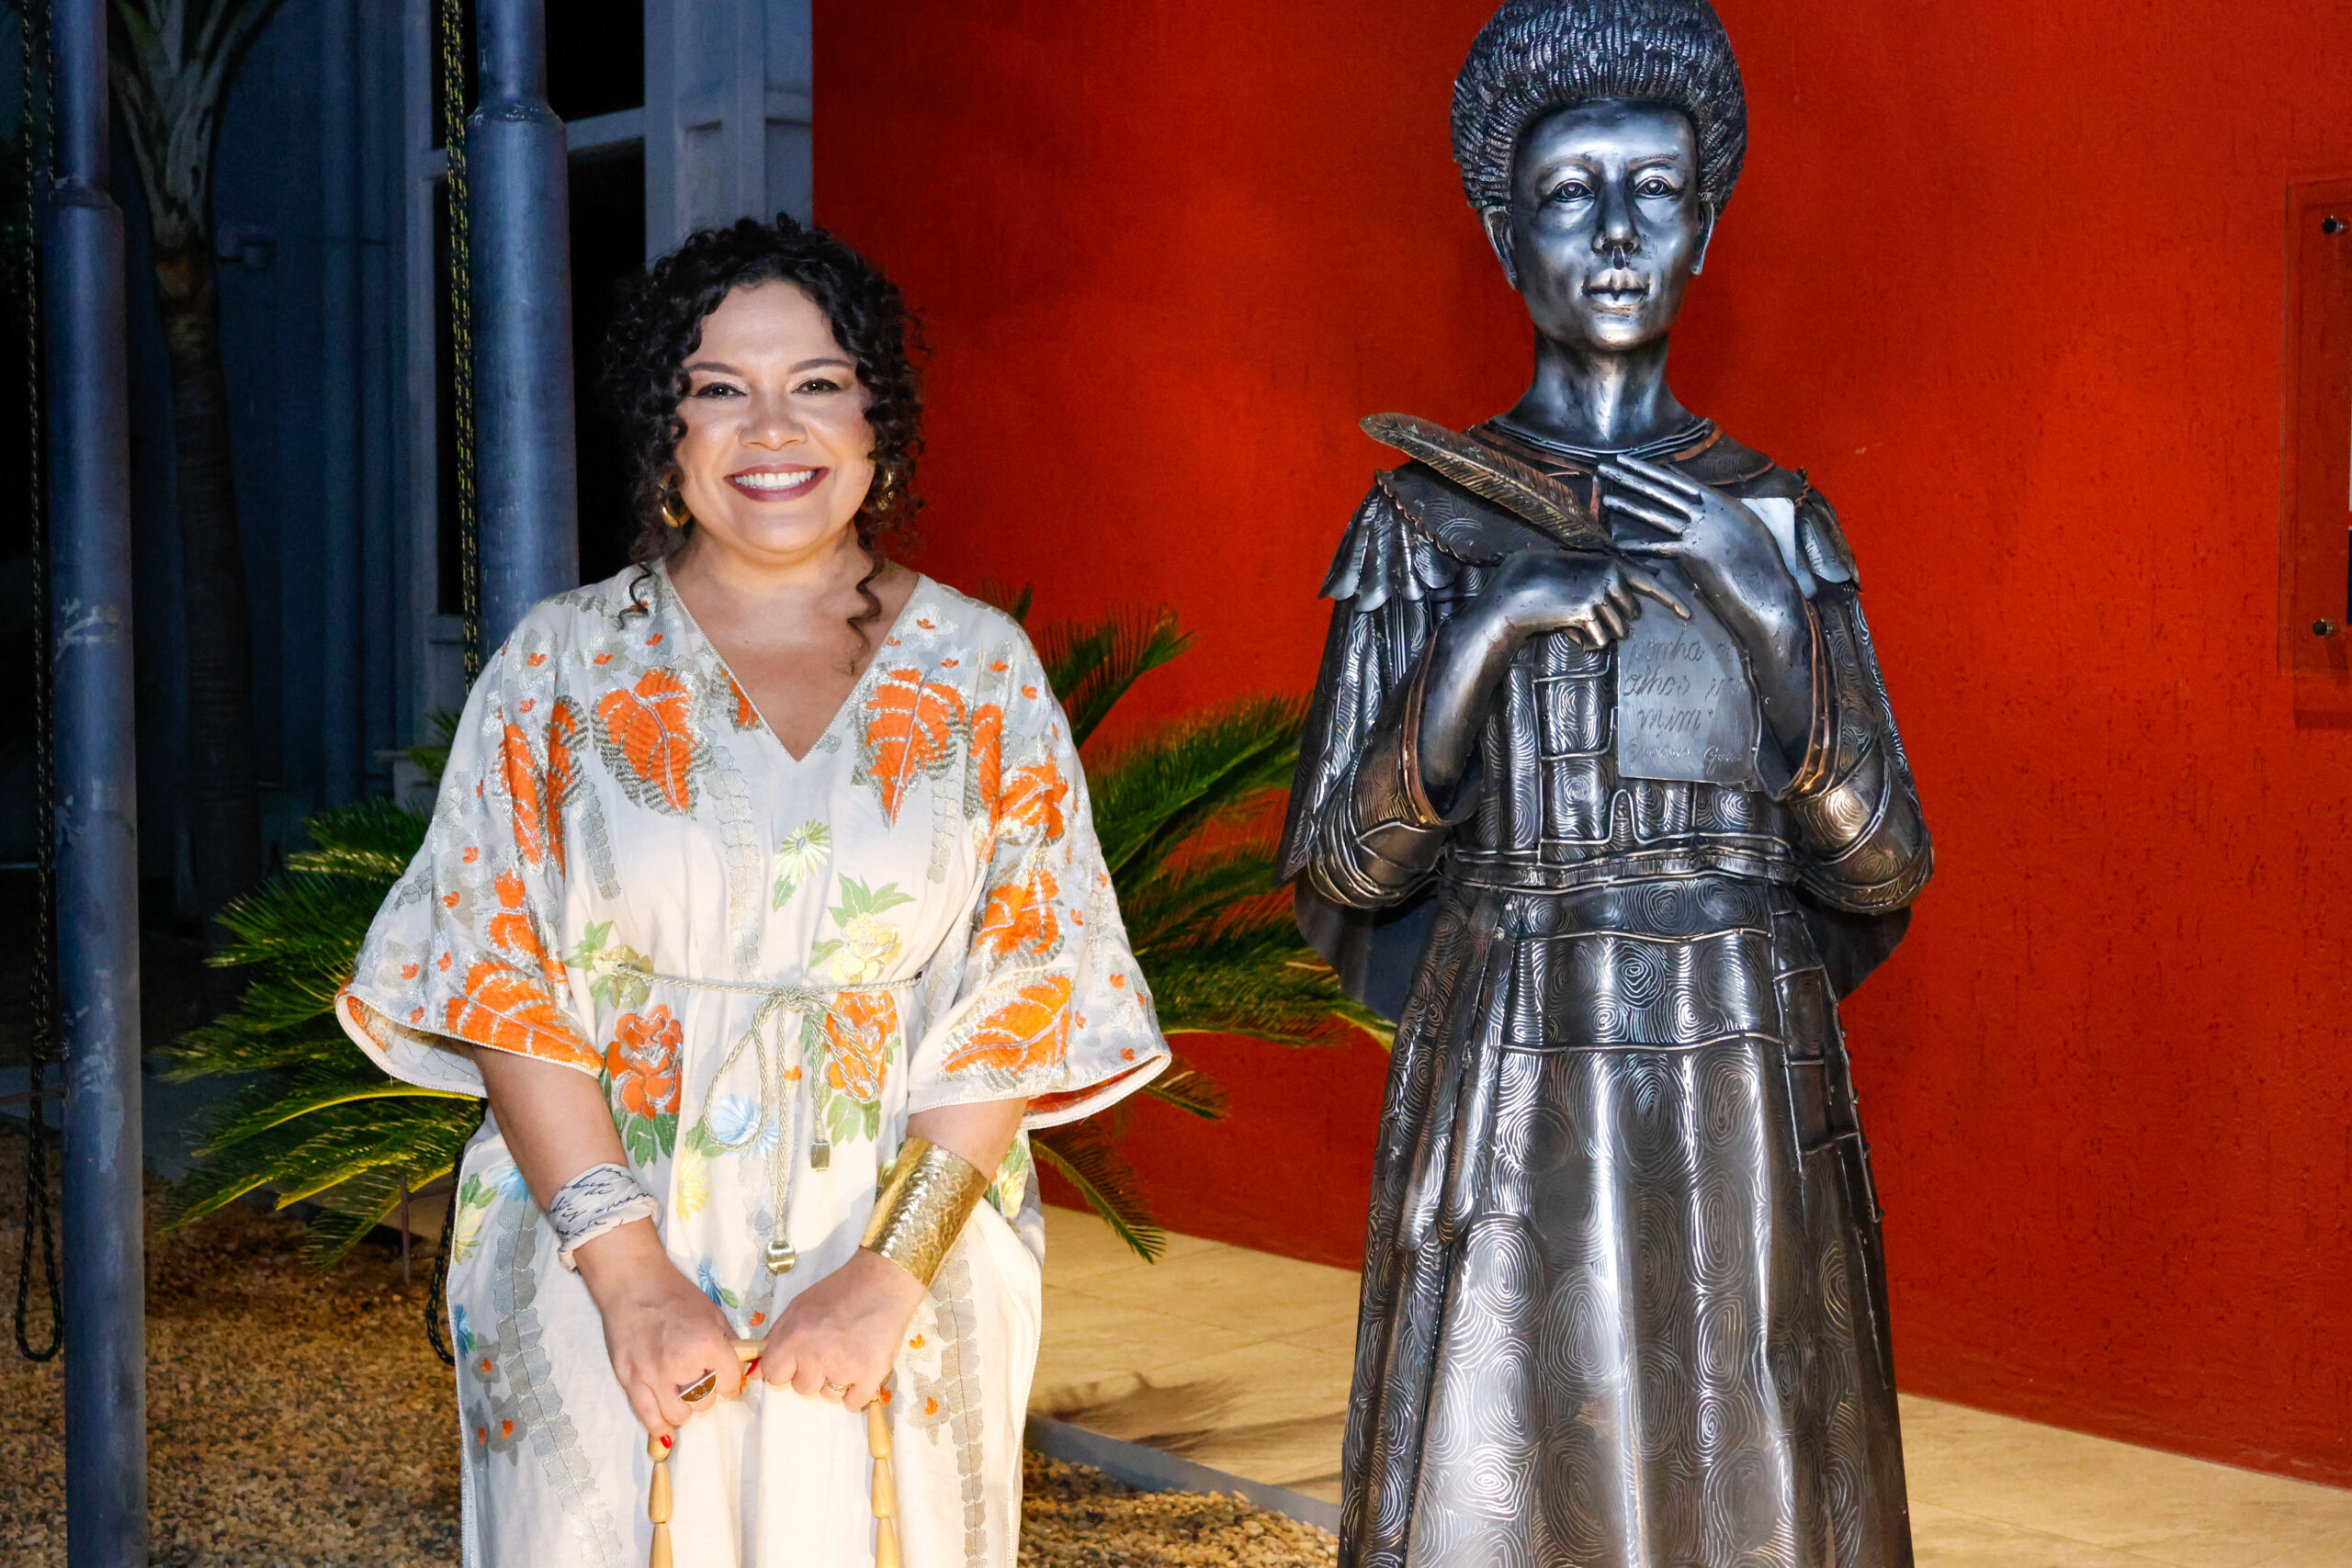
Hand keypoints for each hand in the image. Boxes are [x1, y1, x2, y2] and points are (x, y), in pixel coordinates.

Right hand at [572, 1218, 745, 1448]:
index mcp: (708, 1343)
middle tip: (698, 1380)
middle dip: (706, 1393)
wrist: (634, 1285)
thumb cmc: (675, 1296)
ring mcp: (654, 1374)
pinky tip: (666, 1424)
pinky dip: (660, 1425)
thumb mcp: (713, 1314)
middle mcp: (682, 1362)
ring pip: (679, 1414)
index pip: (731, 1383)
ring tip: (681, 1394)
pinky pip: (649, 1417)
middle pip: (705, 1402)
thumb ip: (729, 1344)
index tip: (723, 1375)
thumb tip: (743, 1370)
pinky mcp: (631, 1380)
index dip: (729, 1380)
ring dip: (684, 1408)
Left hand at [757, 1248, 926, 1410]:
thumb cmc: (838, 1292)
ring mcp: (844, 1368)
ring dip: (835, 1381)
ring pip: (828, 1396)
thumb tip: (757, 1372)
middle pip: (801, 1388)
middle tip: (829, 1349)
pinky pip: (853, 1403)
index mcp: (794, 1338)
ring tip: (848, 1353)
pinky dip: (856, 1391)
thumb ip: (775, 1338)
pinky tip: (860, 1368)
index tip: (797, 1358)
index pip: (773, 1375)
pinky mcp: (870, 1375)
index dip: (784, 1367)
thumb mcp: (798, 1307)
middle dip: (812, 1373)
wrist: (882, 1283)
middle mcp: (816, 1356)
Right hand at [1467, 546, 1690, 653]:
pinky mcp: (1588, 611)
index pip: (1650, 584)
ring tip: (1572, 621)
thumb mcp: (1582, 577)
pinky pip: (1598, 642)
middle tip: (1583, 615)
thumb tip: (1629, 616)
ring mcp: (1601, 594)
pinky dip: (1583, 642)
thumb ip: (1608, 587)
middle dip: (1611, 624)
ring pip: (1616, 633)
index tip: (1688, 615)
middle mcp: (1612, 577)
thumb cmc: (1548, 584)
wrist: (1518, 592)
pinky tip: (1566, 629)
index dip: (1672, 600)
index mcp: (1613, 565)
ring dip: (1596, 635)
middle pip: (1630, 618)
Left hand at [1599, 454, 1817, 750]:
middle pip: (1662, 489)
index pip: (1680, 482)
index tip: (1634, 461)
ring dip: (1628, 504)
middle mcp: (1708, 511)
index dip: (1654, 471)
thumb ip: (1724, 513)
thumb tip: (1709, 504)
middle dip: (1632, 476)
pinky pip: (1659, 548)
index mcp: (1721, 501)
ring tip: (1606, 495)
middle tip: (1608, 465)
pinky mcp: (1694, 553)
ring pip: (1656, 514)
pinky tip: (1618, 543)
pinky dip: (1638, 546)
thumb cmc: (1764, 562)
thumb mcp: (1748, 526)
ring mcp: (1700, 531)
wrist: (1771, 587)